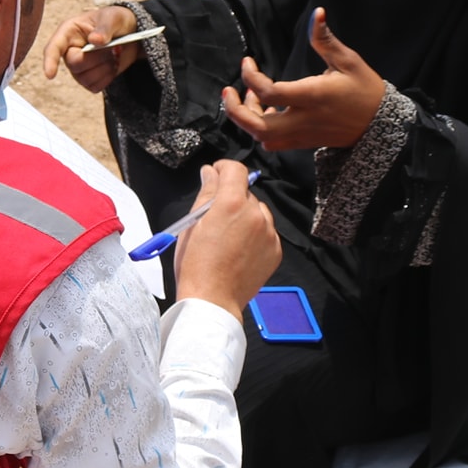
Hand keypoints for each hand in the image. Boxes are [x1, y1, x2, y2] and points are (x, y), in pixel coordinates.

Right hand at [41, 4, 140, 93]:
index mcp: (69, 32)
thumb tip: (95, 40)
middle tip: (113, 47)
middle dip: (97, 58)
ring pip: (85, 79)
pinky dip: (108, 77)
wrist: (130, 34)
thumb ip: (104, 28)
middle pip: (74, 65)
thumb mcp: (113, 18)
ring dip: (104, 68)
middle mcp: (70, 51)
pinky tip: (113, 65)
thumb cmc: (116, 20)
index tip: (50, 75)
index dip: (50, 61)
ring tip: (114, 54)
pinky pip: (95, 86)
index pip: (54, 48)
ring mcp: (78, 67)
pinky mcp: (89, 79)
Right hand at [172, 161, 280, 314]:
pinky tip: (238, 250)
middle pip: (245, 193)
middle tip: (215, 217)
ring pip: (258, 212)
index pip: (235, 170)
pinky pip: (266, 232)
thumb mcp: (193, 223)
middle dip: (231, 199)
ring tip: (228, 238)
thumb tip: (210, 173)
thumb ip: (206, 193)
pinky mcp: (275, 250)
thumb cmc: (196, 265)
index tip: (216, 174)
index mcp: (232, 204)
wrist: (212, 300)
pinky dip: (255, 235)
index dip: (223, 168)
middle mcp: (255, 215)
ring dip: (245, 216)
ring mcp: (268, 234)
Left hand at [219, 8, 384, 151]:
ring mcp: (302, 135)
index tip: (248, 62)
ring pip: (262, 137)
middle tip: (228, 91)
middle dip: (235, 111)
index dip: (250, 77)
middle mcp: (303, 120)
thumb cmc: (364, 89)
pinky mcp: (303, 143)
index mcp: (312, 96)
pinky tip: (265, 111)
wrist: (379, 125)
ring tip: (248, 98)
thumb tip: (316, 13)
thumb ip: (325, 39)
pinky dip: (260, 130)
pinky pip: (274, 143)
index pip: (269, 92)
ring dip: (247, 120)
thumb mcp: (348, 61)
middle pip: (257, 126)